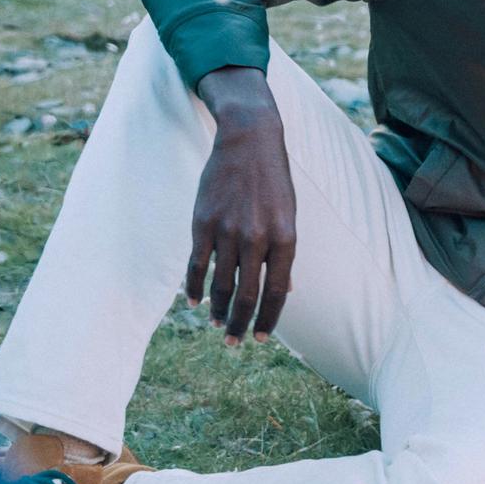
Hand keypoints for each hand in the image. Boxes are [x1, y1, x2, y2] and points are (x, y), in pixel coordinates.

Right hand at [187, 67, 295, 341]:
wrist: (249, 140)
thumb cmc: (273, 180)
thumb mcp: (290, 215)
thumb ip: (284, 252)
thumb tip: (284, 290)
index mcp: (285, 238)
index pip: (277, 292)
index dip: (269, 319)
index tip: (262, 339)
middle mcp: (257, 238)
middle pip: (248, 295)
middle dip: (241, 324)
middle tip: (233, 343)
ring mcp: (228, 231)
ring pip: (220, 284)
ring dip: (218, 310)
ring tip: (217, 325)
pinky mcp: (203, 222)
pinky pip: (197, 265)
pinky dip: (194, 288)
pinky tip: (194, 302)